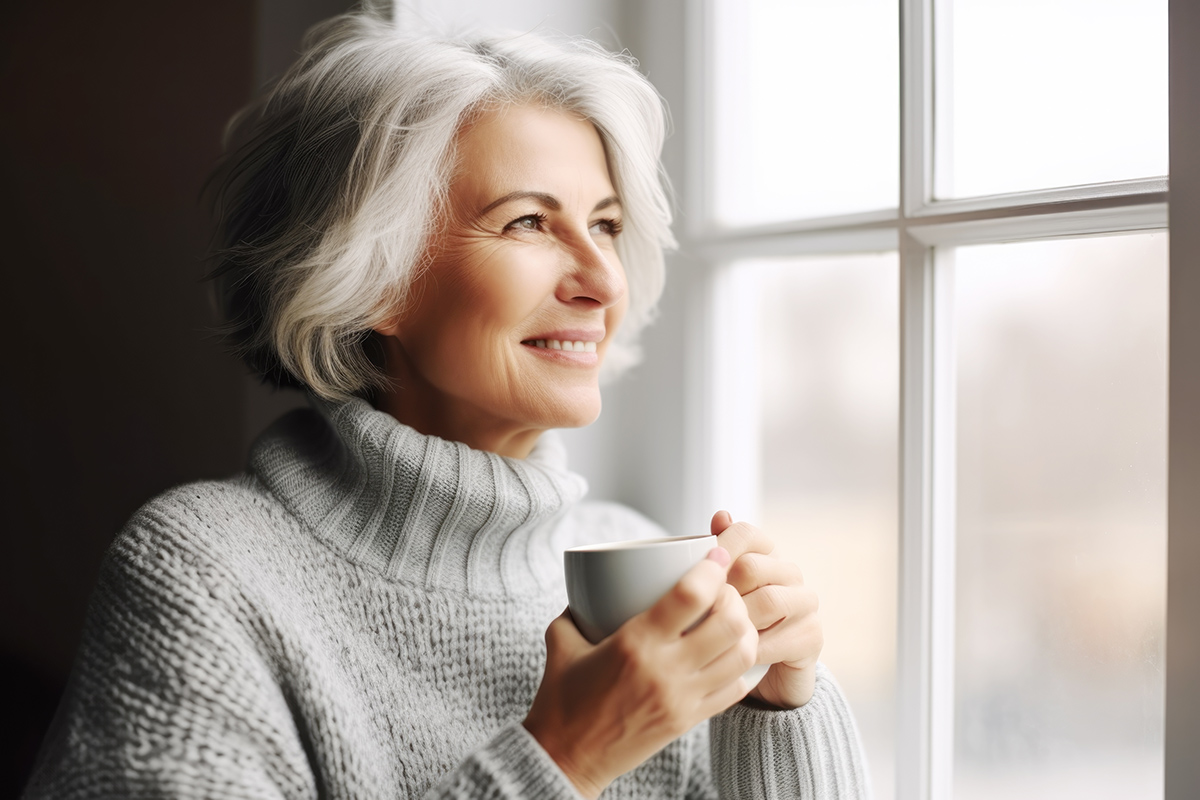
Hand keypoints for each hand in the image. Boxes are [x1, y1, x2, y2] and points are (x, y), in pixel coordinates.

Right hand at [523, 547, 757, 797]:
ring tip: (731, 621)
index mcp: (634, 643)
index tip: (716, 554)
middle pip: (730, 622)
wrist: (564, 760)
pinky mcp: (689, 721)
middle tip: (724, 591)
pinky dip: (741, 667)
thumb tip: (586, 584)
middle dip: (735, 598)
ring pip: (741, 655)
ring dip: (744, 631)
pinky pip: (735, 689)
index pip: (690, 595)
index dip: (711, 569)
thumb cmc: (560, 699)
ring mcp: (682, 698)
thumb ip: (576, 608)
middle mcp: (665, 670)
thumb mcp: (561, 641)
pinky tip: (729, 655)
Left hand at [712, 510, 823, 709]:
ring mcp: (805, 603)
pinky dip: (754, 649)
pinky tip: (735, 658)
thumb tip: (721, 514)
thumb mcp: (716, 594)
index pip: (746, 533)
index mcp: (764, 555)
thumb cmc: (731, 629)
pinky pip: (781, 637)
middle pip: (752, 567)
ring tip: (715, 638)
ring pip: (768, 601)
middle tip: (701, 614)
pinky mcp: (812, 636)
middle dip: (723, 591)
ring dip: (738, 621)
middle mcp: (789, 574)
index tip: (700, 573)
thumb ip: (715, 558)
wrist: (761, 678)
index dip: (720, 548)